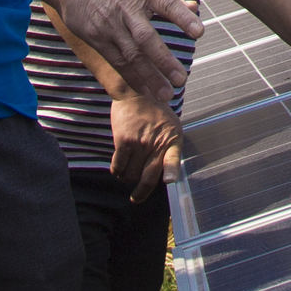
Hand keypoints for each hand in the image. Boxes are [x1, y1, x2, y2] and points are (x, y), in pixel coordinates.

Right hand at [51, 0, 201, 106]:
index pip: (166, 4)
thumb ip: (168, 0)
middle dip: (163, 60)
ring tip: (166, 94)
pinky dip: (131, 77)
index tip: (199, 33)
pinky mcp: (96, 38)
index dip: (182, 18)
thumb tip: (195, 8)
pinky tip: (145, 90)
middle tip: (181, 80)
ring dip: (149, 77)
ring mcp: (109, 25)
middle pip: (145, 37)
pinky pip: (116, 61)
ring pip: (130, 55)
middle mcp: (125, 7)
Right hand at [109, 87, 180, 202]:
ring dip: (127, 179)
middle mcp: (156, 144)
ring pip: (131, 174)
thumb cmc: (156, 113)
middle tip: (136, 198)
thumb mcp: (172, 128)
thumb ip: (170, 150)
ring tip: (127, 175)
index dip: (171, 171)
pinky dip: (117, 172)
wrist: (137, 93)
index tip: (168, 181)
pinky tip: (118, 170)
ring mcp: (139, 143)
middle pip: (148, 177)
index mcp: (171, 140)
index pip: (173, 159)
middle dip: (141, 193)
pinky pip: (118, 166)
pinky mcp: (123, 141)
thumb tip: (168, 175)